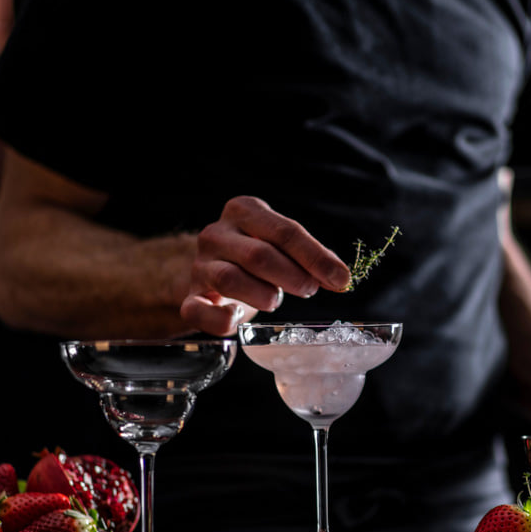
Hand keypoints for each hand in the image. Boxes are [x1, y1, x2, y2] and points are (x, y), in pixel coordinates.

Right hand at [179, 196, 350, 334]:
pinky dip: (221, 320)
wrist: (212, 274)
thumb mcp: (281, 247)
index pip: (284, 231)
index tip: (341, 278)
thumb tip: (340, 278)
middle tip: (309, 290)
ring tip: (275, 300)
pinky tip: (238, 320)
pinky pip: (198, 311)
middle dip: (292, 276)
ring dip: (263, 295)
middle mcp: (216, 234)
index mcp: (243, 211)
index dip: (315, 257)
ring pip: (230, 279)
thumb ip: (309, 259)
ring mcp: (199, 266)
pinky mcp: (189, 298)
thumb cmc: (255, 259)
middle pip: (259, 255)